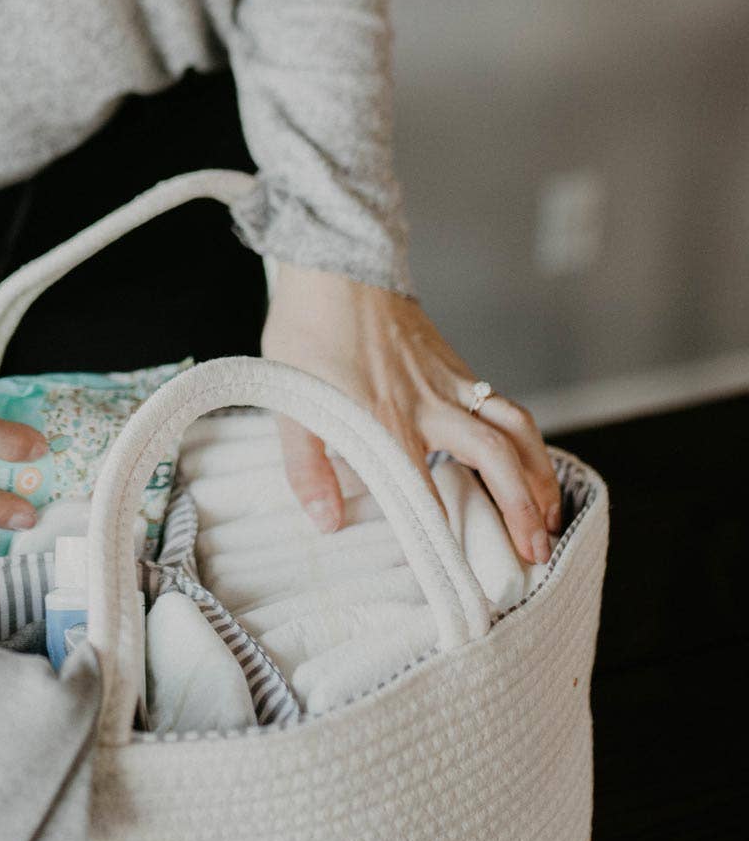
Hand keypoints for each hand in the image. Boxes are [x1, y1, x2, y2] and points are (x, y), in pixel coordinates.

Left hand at [261, 264, 561, 564]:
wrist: (334, 262)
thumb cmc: (307, 330)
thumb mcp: (289, 403)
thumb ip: (306, 466)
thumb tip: (326, 522)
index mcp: (384, 421)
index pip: (424, 493)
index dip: (445, 538)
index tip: (460, 578)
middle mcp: (428, 405)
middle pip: (492, 461)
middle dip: (519, 511)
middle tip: (534, 554)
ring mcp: (449, 383)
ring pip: (513, 431)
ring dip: (537, 476)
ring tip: (550, 517)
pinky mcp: (456, 367)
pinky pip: (505, 405)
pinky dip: (527, 439)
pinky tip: (528, 463)